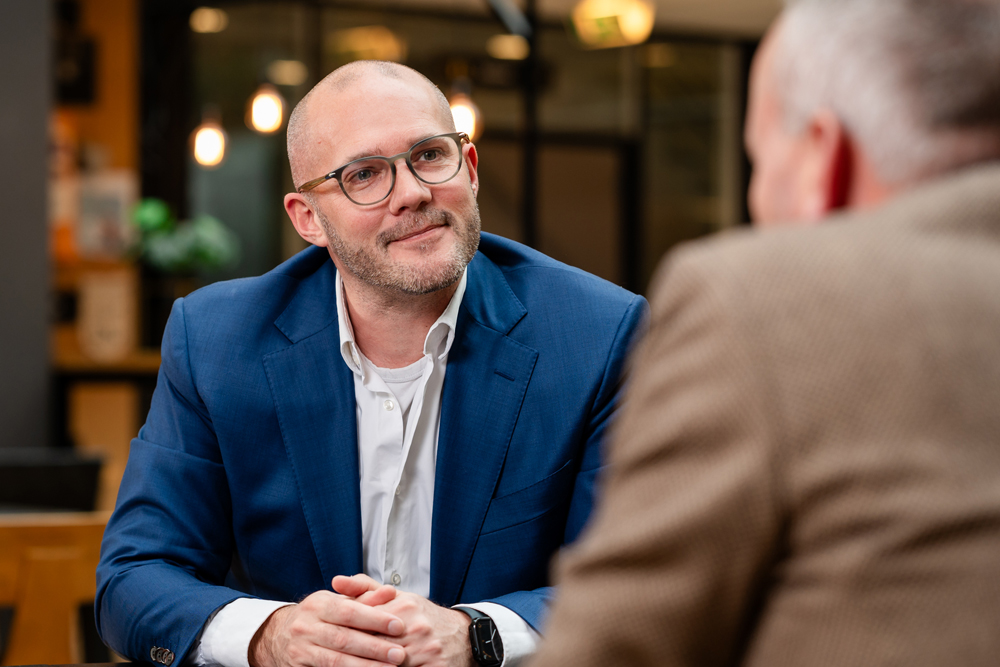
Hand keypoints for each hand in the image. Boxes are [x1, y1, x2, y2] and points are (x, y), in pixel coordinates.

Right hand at [249, 582, 406, 666]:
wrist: (280, 636)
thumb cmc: (319, 616)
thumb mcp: (338, 600)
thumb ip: (365, 596)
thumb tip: (391, 591)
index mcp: (317, 604)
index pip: (349, 611)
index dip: (375, 619)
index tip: (399, 626)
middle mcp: (306, 627)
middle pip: (344, 638)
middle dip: (374, 648)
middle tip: (399, 654)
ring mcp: (301, 651)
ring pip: (335, 661)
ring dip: (365, 666)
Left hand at [334, 575, 473, 666]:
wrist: (464, 635)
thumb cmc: (426, 617)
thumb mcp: (400, 597)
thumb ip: (366, 589)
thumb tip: (336, 581)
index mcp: (403, 606)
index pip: (365, 619)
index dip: (345, 631)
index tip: (327, 640)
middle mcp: (415, 627)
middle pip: (374, 645)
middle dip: (353, 654)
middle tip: (332, 660)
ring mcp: (426, 650)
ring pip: (388, 664)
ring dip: (367, 665)